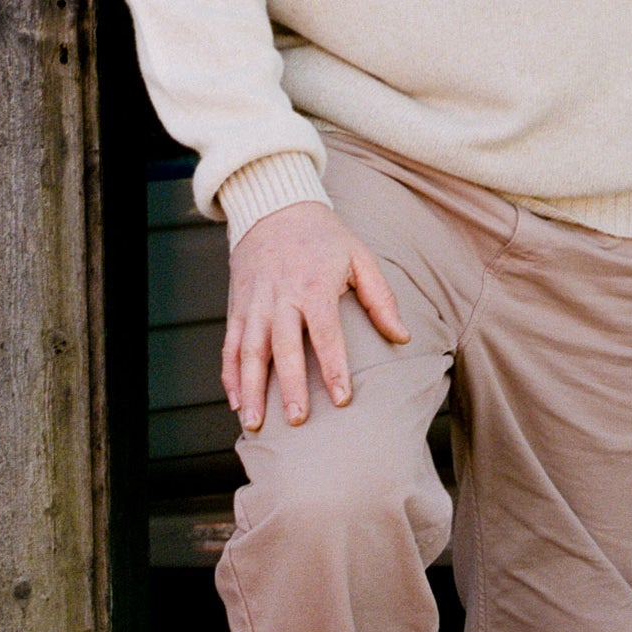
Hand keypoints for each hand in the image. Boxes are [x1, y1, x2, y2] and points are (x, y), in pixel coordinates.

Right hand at [223, 200, 411, 432]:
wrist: (274, 207)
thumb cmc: (324, 237)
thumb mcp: (359, 256)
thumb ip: (380, 297)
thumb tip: (401, 337)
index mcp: (314, 286)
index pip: (325, 333)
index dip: (333, 367)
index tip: (342, 399)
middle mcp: (280, 297)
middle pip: (282, 347)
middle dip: (288, 386)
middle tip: (297, 421)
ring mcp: (255, 303)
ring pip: (248, 350)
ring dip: (250, 388)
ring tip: (253, 423)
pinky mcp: (237, 306)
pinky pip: (229, 344)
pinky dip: (229, 374)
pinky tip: (235, 401)